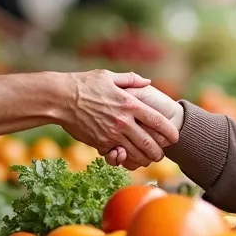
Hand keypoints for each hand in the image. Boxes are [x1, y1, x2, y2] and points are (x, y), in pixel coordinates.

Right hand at [58, 70, 177, 167]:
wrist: (60, 99)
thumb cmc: (84, 84)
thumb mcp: (108, 76)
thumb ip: (131, 79)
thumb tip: (148, 81)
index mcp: (130, 103)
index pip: (157, 121)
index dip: (169, 131)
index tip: (175, 137)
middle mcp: (124, 120)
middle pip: (149, 143)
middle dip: (159, 152)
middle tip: (161, 154)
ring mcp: (112, 134)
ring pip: (136, 153)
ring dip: (144, 159)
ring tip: (148, 160)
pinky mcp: (100, 143)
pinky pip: (117, 156)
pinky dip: (125, 159)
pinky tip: (128, 158)